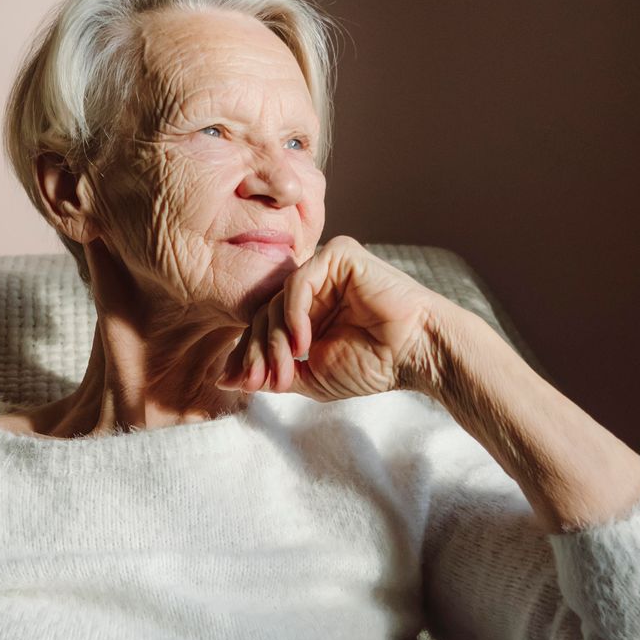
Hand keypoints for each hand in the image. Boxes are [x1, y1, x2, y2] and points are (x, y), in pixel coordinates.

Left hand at [219, 235, 461, 402]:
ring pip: (275, 301)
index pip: (260, 328)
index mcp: (304, 312)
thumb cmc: (372, 365)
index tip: (241, 384)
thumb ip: (270, 374)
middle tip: (262, 382)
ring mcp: (324, 269)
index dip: (247, 357)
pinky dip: (293, 315)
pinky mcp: (339, 255)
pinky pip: (298, 282)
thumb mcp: (309, 377)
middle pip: (262, 315)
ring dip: (275, 340)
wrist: (416, 354)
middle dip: (258, 352)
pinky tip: (304, 343)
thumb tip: (223, 380)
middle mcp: (311, 287)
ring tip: (288, 369)